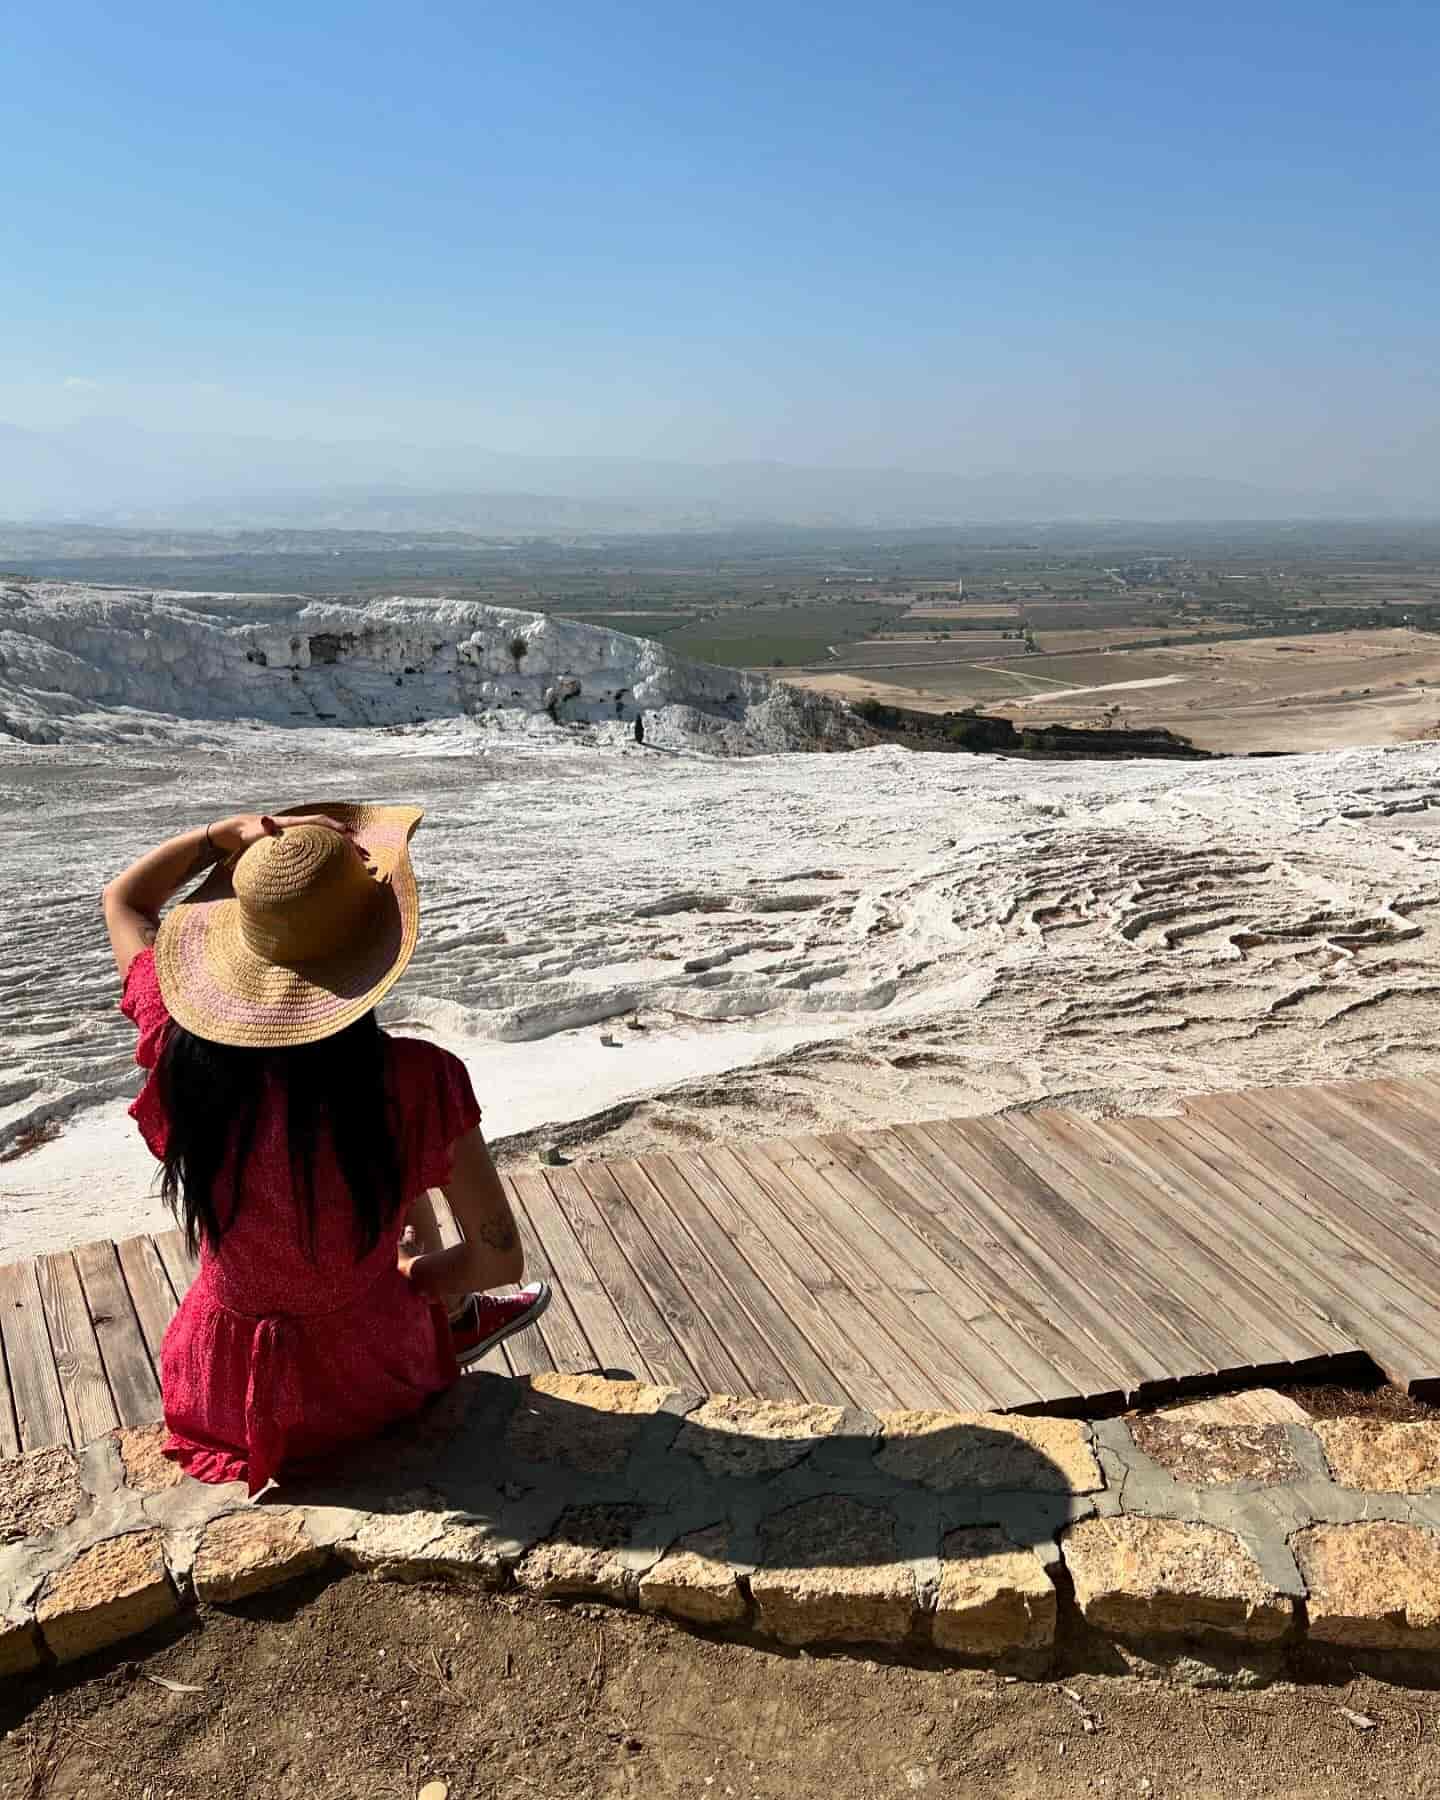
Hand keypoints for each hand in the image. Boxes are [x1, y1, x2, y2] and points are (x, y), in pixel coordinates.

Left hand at [209, 813, 356, 854]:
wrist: (243, 831)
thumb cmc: (250, 832)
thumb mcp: (256, 830)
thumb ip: (264, 827)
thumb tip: (265, 821)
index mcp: (295, 824)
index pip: (319, 822)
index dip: (335, 828)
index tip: (350, 834)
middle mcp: (303, 829)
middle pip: (332, 833)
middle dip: (350, 843)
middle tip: (364, 853)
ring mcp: (305, 838)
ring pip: (332, 842)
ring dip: (348, 850)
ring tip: (364, 861)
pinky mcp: (303, 846)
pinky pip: (325, 849)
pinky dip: (338, 856)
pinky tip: (346, 867)